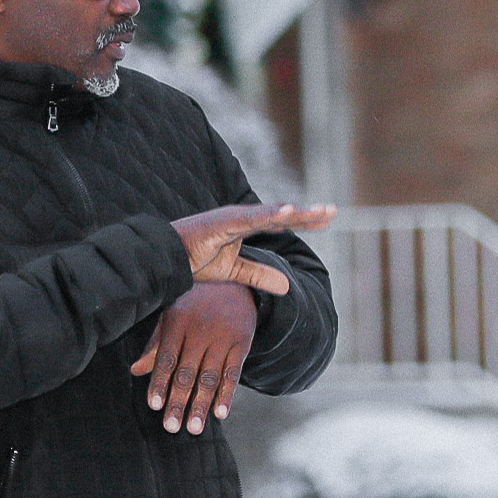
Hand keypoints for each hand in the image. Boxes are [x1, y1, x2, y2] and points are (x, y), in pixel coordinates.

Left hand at [131, 284, 256, 433]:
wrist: (234, 281)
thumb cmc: (194, 301)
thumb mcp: (172, 315)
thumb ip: (156, 344)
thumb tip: (136, 371)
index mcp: (177, 322)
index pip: (166, 358)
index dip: (159, 383)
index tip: (154, 405)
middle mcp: (200, 330)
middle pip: (187, 373)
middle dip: (178, 402)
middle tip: (171, 427)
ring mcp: (223, 337)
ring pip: (209, 377)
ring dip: (201, 405)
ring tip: (193, 428)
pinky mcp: (242, 343)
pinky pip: (233, 373)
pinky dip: (227, 395)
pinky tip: (220, 413)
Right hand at [172, 203, 333, 295]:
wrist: (164, 260)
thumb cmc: (193, 261)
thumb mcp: (234, 273)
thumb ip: (259, 275)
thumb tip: (288, 287)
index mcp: (244, 226)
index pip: (281, 221)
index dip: (304, 219)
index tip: (328, 218)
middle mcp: (242, 218)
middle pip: (281, 214)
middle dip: (307, 213)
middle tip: (333, 210)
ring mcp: (232, 218)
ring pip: (270, 213)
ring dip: (295, 212)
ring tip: (318, 211)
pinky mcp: (222, 222)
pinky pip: (249, 218)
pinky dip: (269, 214)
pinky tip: (288, 211)